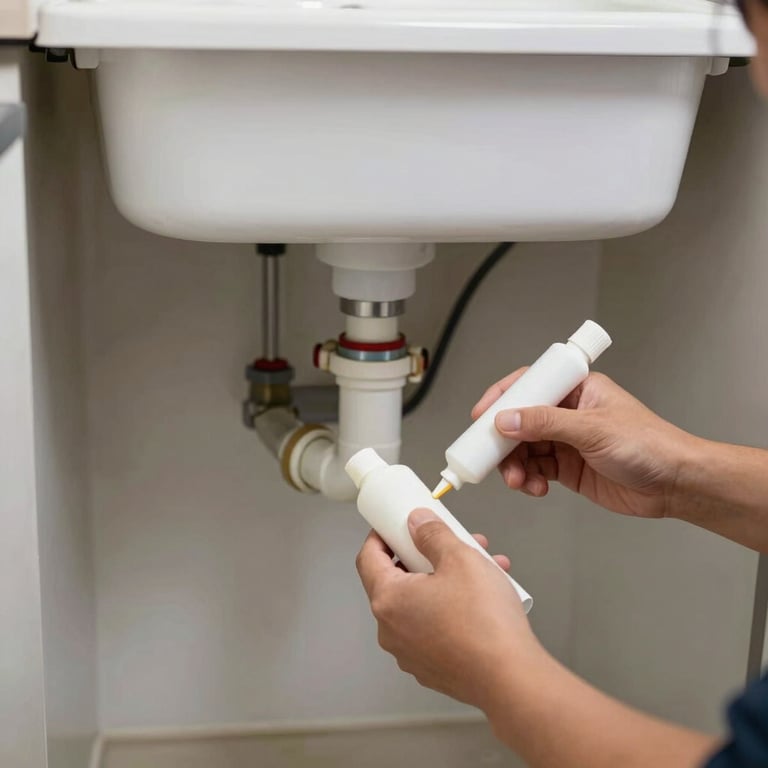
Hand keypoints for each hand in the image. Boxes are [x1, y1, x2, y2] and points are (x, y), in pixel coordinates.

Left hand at [355, 509, 544, 710]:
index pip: (368, 558)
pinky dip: (453, 607)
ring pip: (423, 602)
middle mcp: (391, 630)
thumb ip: (432, 534)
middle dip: (427, 555)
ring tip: (484, 566)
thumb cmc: (484, 623)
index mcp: (388, 600)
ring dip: (448, 579)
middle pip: (399, 580)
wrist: (512, 678)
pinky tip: (485, 596)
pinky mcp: (433, 667)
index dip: (381, 536)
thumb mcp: (459, 558)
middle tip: (452, 542)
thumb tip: (416, 522)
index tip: (395, 525)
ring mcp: (411, 653)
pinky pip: (435, 626)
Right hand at [472, 371, 698, 518]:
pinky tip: (534, 488)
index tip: (479, 417)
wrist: (675, 485)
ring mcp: (566, 441)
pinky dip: (528, 480)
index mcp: (576, 389)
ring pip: (523, 449)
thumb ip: (546, 424)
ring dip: (514, 465)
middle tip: (491, 458)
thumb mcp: (593, 429)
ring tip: (518, 481)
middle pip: (519, 420)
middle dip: (503, 441)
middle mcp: (567, 412)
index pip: (528, 384)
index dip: (501, 398)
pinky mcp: (567, 467)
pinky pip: (534, 470)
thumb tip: (506, 420)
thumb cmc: (649, 445)